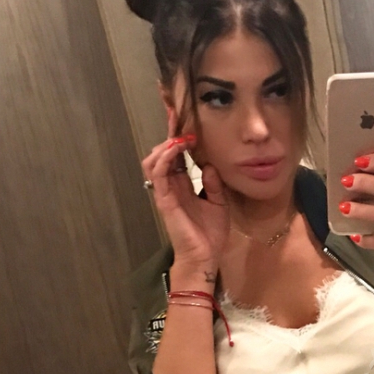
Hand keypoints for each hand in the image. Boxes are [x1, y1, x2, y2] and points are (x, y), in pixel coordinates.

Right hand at [141, 114, 230, 274]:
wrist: (206, 256)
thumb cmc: (210, 233)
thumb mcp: (219, 203)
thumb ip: (214, 183)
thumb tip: (209, 165)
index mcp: (183, 185)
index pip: (177, 156)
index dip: (178, 137)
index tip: (185, 118)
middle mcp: (171, 186)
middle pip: (162, 153)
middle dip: (169, 134)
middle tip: (179, 117)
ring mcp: (165, 192)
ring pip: (154, 160)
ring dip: (166, 145)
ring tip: (181, 137)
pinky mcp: (164, 199)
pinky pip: (159, 173)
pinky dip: (165, 158)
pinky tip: (175, 149)